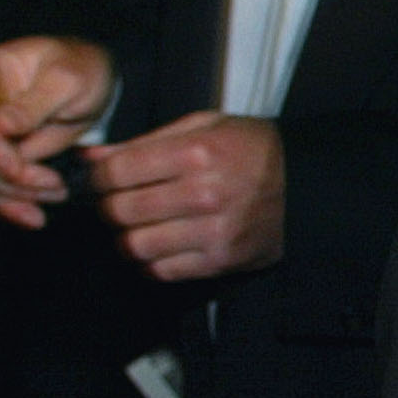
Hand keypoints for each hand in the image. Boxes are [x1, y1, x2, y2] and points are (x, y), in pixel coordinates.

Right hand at [0, 34, 116, 226]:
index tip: (19, 167)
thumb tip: (0, 124)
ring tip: (58, 194)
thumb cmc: (79, 69)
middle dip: (10, 177)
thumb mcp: (67, 79)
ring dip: (16, 194)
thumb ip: (34, 102)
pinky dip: (10, 206)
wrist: (91, 80)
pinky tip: (35, 217)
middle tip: (54, 184)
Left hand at [87, 113, 284, 279]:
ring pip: (136, 245)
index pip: (117, 172)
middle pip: (120, 211)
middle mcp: (203, 193)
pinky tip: (161, 245)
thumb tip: (90, 159)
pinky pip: (162, 270)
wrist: (308, 185)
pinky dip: (151, 261)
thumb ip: (145, 142)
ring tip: (139, 227)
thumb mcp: (205, 127)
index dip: (98, 178)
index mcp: (196, 152)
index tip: (103, 181)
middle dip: (109, 208)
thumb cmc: (253, 150)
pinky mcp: (221, 259)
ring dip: (128, 238)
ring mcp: (213, 230)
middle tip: (119, 203)